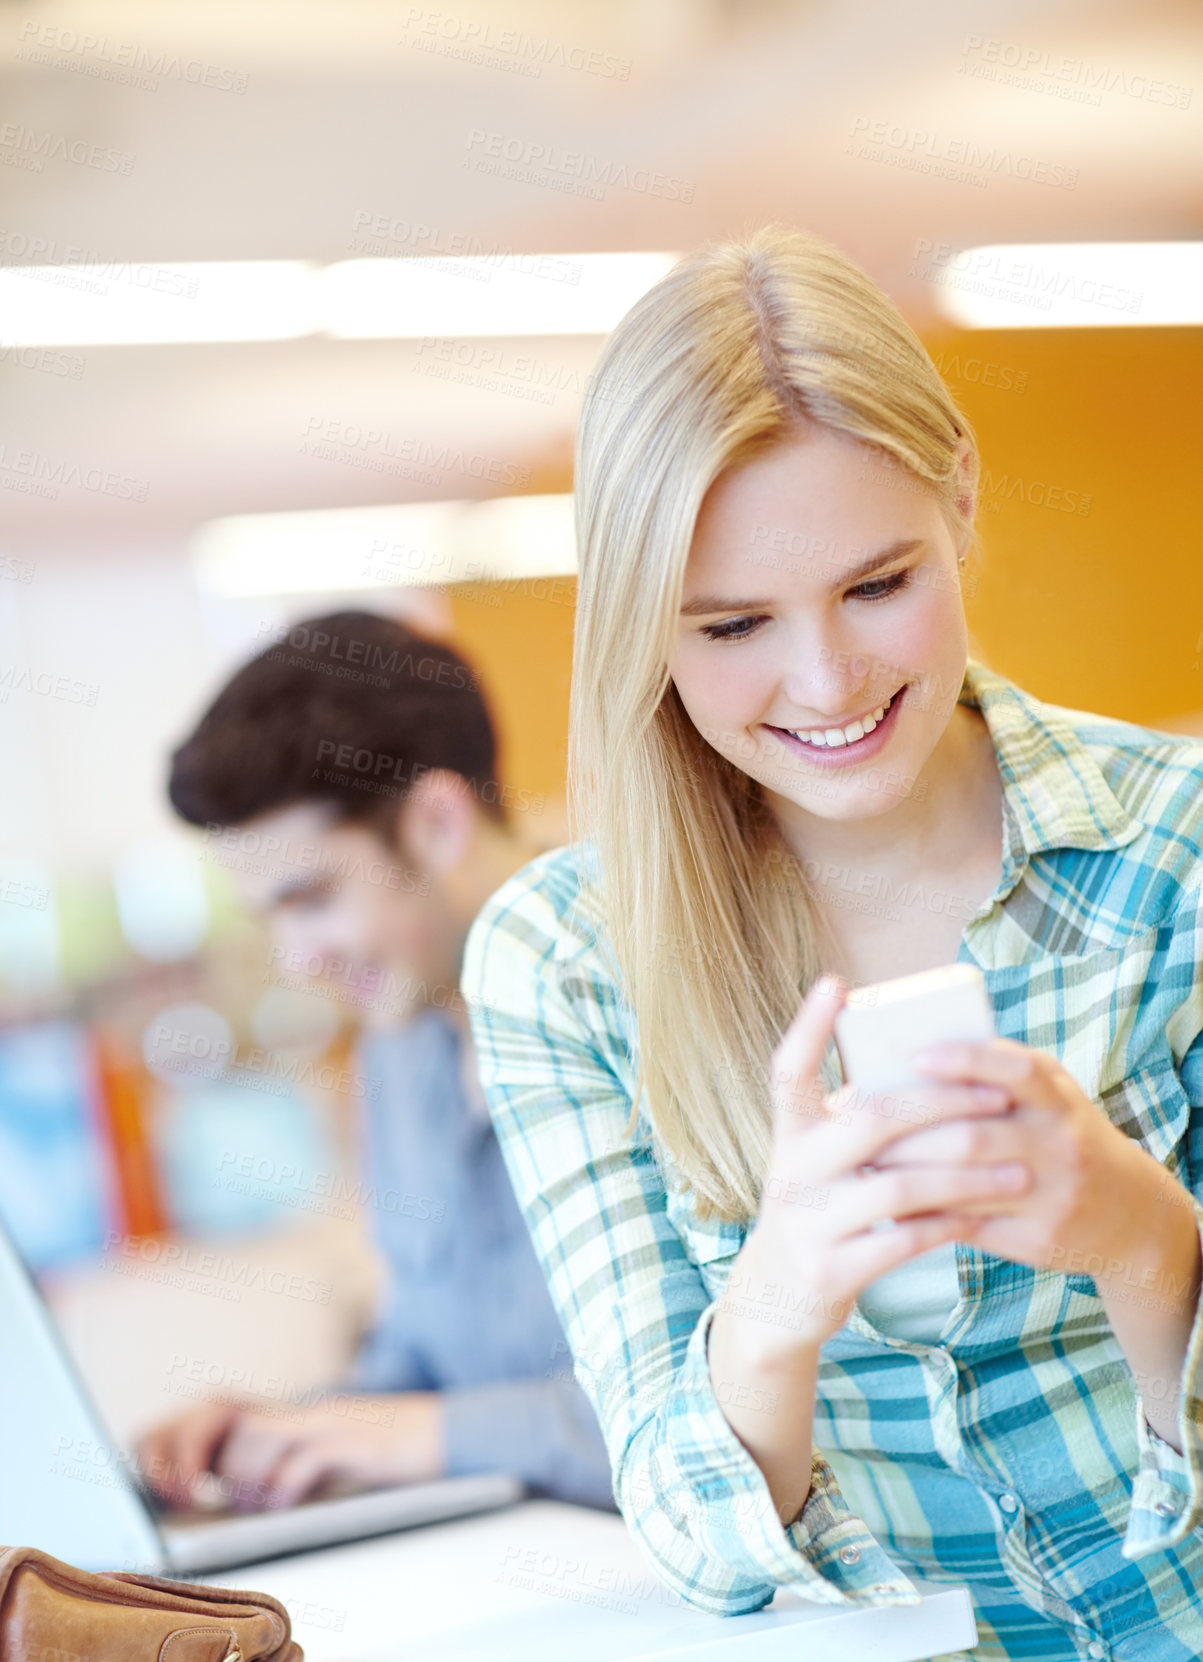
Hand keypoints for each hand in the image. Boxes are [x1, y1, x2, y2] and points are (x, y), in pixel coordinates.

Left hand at [135, 1391, 445, 1511]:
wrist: (441, 1433)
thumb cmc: (372, 1453)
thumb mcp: (310, 1455)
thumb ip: (268, 1462)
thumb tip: (214, 1497)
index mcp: (280, 1411)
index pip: (203, 1409)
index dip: (172, 1442)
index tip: (167, 1488)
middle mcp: (294, 1409)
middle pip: (215, 1410)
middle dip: (188, 1456)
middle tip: (192, 1498)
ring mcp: (322, 1421)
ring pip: (253, 1433)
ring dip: (241, 1478)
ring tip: (256, 1502)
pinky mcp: (352, 1441)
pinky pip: (304, 1458)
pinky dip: (286, 1487)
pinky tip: (290, 1502)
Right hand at [738, 975, 1031, 1354]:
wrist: (775, 1300)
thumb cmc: (819, 1210)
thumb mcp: (818, 1161)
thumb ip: (852, 1122)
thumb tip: (925, 1066)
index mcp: (788, 1134)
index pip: (788, 1069)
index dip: (808, 1025)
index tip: (837, 984)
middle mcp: (790, 1171)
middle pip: (871, 1120)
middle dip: (943, 1103)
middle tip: (998, 1097)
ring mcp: (807, 1222)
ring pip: (900, 1186)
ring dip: (967, 1175)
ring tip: (1018, 1171)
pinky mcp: (829, 1269)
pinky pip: (904, 1240)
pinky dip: (950, 1223)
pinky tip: (983, 1214)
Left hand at [877, 1036, 1170, 1280]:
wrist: (1132, 1213)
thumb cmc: (1063, 1135)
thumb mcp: (1048, 1095)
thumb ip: (994, 1073)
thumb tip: (907, 1061)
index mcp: (1058, 1097)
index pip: (1015, 1069)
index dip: (965, 1060)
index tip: (915, 1056)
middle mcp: (1061, 1144)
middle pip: (975, 1136)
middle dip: (908, 1133)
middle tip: (856, 1125)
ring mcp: (1054, 1196)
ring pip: (966, 1186)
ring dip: (907, 1175)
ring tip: (864, 1164)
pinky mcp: (1040, 1240)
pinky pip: (970, 1227)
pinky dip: (926, 1216)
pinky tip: (892, 1205)